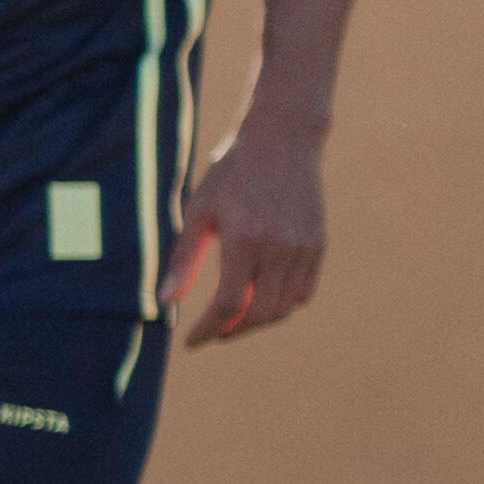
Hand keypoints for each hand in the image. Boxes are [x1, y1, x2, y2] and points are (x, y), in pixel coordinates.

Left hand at [170, 120, 329, 343]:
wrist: (282, 141)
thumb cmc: (231, 173)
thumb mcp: (199, 211)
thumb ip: (183, 259)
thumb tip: (165, 302)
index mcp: (245, 240)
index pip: (228, 304)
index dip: (208, 330)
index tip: (192, 342)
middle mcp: (279, 248)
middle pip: (258, 314)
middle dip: (231, 331)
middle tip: (211, 332)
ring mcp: (304, 248)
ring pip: (283, 308)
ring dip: (256, 321)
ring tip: (232, 319)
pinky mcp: (318, 245)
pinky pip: (303, 292)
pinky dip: (281, 304)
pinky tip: (260, 300)